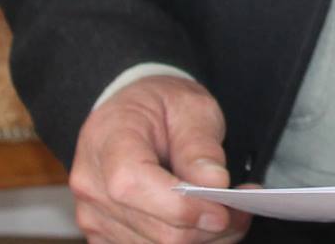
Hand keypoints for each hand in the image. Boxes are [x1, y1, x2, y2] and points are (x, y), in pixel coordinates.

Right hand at [69, 73, 254, 243]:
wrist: (132, 110)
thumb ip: (200, 144)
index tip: (221, 209)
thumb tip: (213, 183)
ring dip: (199, 239)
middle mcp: (92, 186)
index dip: (180, 207)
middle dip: (205, 228)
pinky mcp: (104, 235)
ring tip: (230, 216)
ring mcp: (94, 215)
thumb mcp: (189, 106)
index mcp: (107, 142)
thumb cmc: (158, 105)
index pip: (133, 186)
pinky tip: (204, 226)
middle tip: (243, 210)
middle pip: (151, 229)